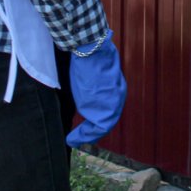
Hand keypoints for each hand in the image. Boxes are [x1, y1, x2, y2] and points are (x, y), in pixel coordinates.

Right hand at [66, 32, 126, 147]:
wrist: (90, 50)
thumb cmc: (90, 56)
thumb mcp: (96, 71)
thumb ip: (96, 81)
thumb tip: (89, 83)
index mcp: (117, 88)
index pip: (110, 108)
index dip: (98, 118)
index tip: (87, 126)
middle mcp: (118, 97)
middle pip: (108, 120)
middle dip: (93, 131)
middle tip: (78, 137)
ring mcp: (112, 104)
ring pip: (102, 127)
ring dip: (86, 135)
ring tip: (73, 140)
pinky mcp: (102, 109)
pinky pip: (96, 129)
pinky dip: (83, 136)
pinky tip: (72, 139)